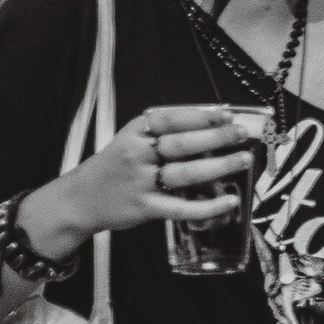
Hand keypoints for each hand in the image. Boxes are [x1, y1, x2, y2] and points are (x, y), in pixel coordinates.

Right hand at [60, 102, 265, 240]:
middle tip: (242, 135)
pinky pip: (182, 208)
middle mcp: (137, 155)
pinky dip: (208, 206)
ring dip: (218, 166)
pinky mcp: (145, 208)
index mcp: (134, 133)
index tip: (227, 115)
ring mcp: (141, 182)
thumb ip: (160, 132)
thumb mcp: (128, 140)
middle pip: (182, 144)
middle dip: (216, 138)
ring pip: (186, 173)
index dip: (201, 116)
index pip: (171, 119)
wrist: (80, 199)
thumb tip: (208, 124)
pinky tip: (228, 201)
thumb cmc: (113, 168)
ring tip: (243, 160)